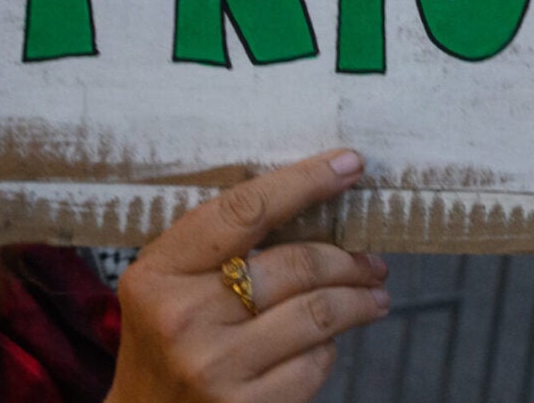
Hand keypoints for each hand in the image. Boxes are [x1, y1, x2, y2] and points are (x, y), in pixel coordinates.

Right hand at [108, 150, 390, 402]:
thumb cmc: (164, 342)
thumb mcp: (166, 287)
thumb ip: (218, 248)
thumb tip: (311, 204)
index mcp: (159, 273)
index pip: (244, 211)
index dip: (305, 182)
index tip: (349, 164)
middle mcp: (182, 318)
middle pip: (295, 265)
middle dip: (348, 259)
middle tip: (372, 261)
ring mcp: (214, 368)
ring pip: (317, 314)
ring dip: (358, 300)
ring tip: (374, 297)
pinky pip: (314, 364)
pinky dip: (329, 348)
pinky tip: (327, 344)